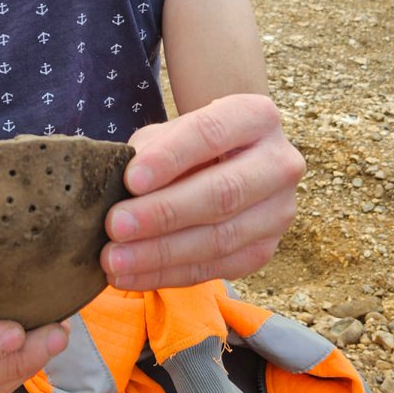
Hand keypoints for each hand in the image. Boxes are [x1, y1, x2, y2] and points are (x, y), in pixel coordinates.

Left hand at [101, 94, 302, 290]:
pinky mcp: (265, 250)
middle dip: (163, 213)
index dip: (170, 158)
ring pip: (220, 239)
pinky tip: (131, 276)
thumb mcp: (169, 132)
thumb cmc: (190, 142)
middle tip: (115, 225)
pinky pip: (215, 268)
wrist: (230, 159)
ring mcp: (278, 211)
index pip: (210, 134)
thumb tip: (118, 190)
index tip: (130, 180)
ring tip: (114, 260)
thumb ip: (150, 153)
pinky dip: (168, 275)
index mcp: (256, 117)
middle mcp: (279, 163)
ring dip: (160, 254)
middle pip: (222, 193)